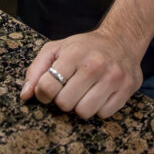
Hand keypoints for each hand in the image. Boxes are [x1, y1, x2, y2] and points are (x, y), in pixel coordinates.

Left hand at [20, 30, 143, 119]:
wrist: (122, 39)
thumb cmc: (84, 47)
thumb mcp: (56, 49)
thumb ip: (36, 70)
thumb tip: (25, 96)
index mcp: (74, 54)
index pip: (47, 86)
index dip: (43, 93)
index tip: (49, 89)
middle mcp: (95, 65)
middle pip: (65, 104)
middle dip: (63, 100)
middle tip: (70, 89)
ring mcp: (114, 77)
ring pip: (84, 113)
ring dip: (81, 106)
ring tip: (84, 93)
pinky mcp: (128, 88)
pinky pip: (104, 114)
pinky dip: (99, 108)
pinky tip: (100, 93)